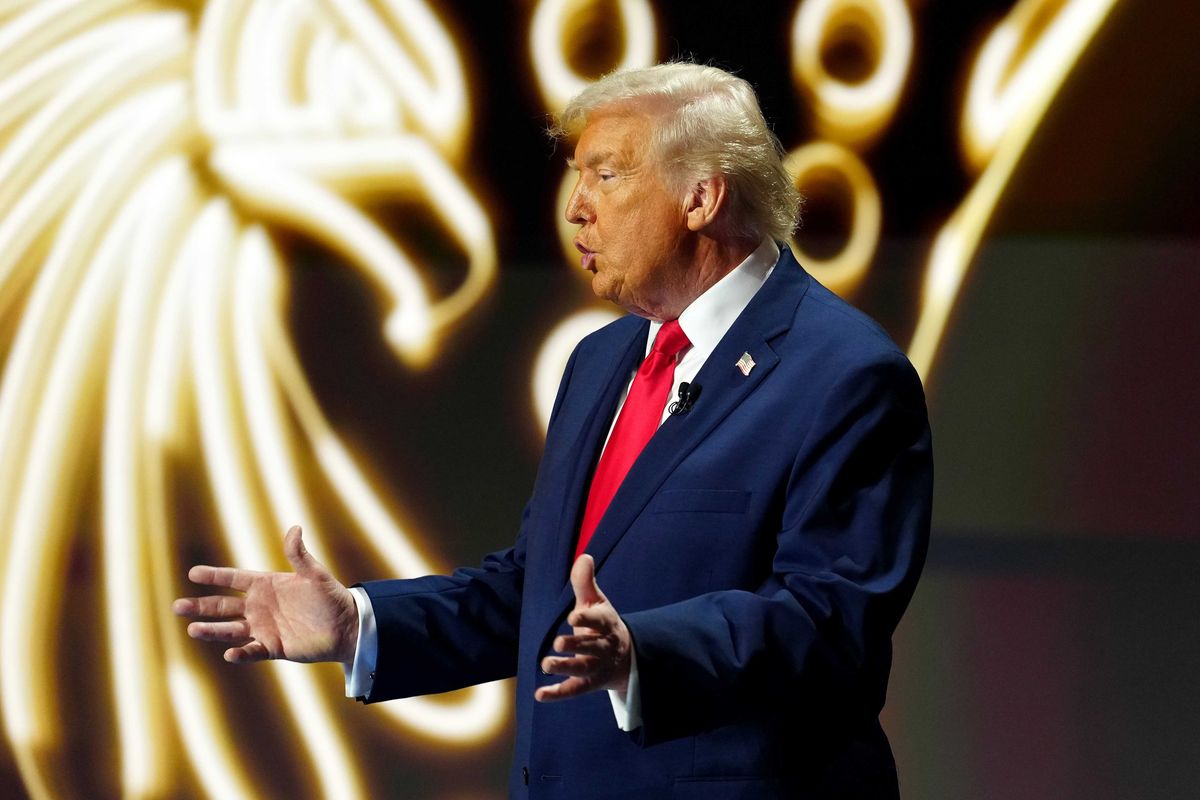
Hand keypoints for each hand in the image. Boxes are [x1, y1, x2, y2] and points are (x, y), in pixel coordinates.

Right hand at [172, 525, 358, 665]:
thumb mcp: (315, 574)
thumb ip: (300, 555)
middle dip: (201, 606)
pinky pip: (252, 651)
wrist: (346, 626)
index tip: (193, 573)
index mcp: (266, 585)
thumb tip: (294, 528)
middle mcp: (259, 606)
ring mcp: (263, 628)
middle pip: (223, 606)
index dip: (215, 576)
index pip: (234, 579)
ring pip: (230, 630)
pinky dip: (241, 653)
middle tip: (177, 606)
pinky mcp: (272, 648)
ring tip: (192, 629)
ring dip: (212, 630)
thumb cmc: (331, 597)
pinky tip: (230, 654)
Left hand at [535, 554, 630, 701]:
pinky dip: (557, 694)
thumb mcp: (596, 602)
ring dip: (565, 667)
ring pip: (582, 669)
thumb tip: (584, 556)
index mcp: (606, 623)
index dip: (587, 618)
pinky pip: (574, 690)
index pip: (599, 620)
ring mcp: (596, 667)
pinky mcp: (589, 684)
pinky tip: (540, 694)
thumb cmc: (603, 625)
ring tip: (546, 664)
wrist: (625, 657)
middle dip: (576, 645)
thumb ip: (585, 582)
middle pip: (590, 647)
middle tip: (558, 642)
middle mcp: (603, 647)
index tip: (574, 615)